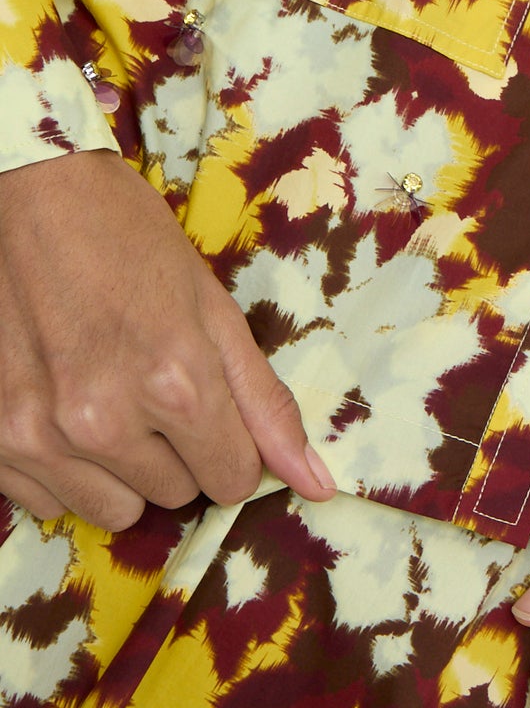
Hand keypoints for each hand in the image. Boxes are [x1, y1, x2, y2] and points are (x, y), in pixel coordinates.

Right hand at [0, 148, 335, 530]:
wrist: (31, 195)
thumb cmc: (128, 238)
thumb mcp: (212, 307)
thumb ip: (264, 401)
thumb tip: (319, 483)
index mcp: (176, 382)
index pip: (232, 480)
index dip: (229, 442)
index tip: (210, 405)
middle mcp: (106, 420)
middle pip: (175, 495)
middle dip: (177, 451)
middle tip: (153, 382)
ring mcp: (42, 435)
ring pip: (114, 512)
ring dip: (122, 471)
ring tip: (109, 397)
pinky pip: (51, 505)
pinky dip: (66, 471)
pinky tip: (64, 406)